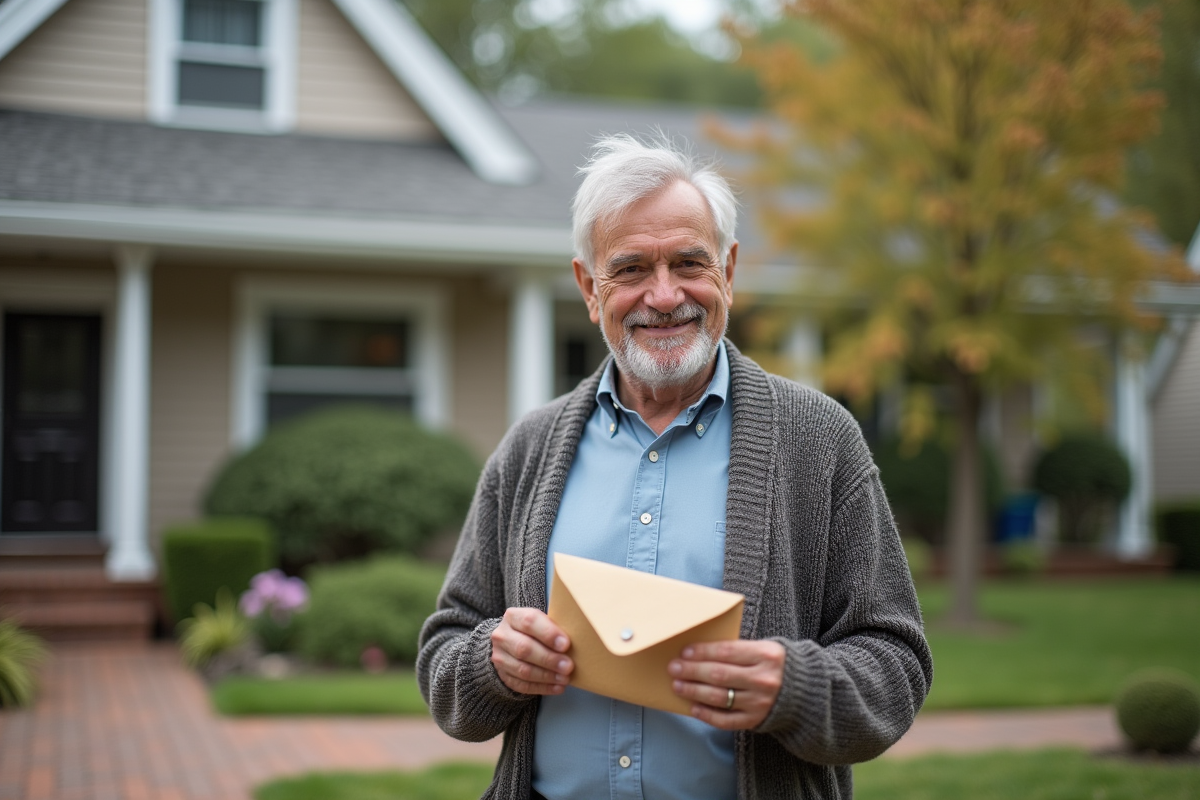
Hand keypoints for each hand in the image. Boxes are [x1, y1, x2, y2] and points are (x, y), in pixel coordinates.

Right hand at [490, 607, 572, 695]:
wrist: (510, 641)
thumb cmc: (534, 630)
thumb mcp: (541, 621)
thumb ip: (553, 628)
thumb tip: (576, 642)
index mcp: (513, 617)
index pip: (529, 622)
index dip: (548, 633)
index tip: (565, 644)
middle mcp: (502, 636)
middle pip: (524, 648)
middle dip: (549, 659)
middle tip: (568, 666)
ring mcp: (499, 657)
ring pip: (523, 669)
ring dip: (547, 676)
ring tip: (565, 679)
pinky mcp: (502, 675)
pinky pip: (522, 685)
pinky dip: (541, 687)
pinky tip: (557, 687)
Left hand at [668, 639, 784, 729]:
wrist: (804, 692)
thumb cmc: (775, 665)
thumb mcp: (765, 649)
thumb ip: (739, 649)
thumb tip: (700, 651)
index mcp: (766, 655)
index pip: (727, 652)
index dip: (703, 652)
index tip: (685, 652)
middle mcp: (764, 679)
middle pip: (720, 675)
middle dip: (692, 671)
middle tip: (674, 668)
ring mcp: (760, 702)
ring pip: (720, 697)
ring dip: (694, 691)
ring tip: (678, 685)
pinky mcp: (756, 720)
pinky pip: (727, 720)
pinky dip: (708, 715)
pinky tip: (694, 707)